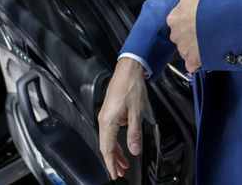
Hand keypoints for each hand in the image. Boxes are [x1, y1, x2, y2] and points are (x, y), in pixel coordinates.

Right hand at [97, 58, 148, 179]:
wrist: (129, 68)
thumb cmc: (131, 86)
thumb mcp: (137, 112)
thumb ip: (134, 133)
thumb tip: (134, 150)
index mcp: (108, 121)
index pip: (107, 149)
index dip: (111, 163)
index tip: (115, 174)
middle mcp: (104, 119)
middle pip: (106, 146)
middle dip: (114, 160)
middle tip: (121, 172)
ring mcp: (106, 114)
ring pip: (109, 139)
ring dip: (116, 151)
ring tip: (124, 162)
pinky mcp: (111, 110)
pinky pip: (111, 131)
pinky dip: (116, 141)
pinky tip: (124, 144)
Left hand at [166, 0, 206, 72]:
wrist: (219, 20)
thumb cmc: (207, 5)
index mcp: (173, 18)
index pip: (178, 21)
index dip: (189, 20)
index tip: (198, 20)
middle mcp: (175, 35)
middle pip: (181, 36)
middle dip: (191, 35)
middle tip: (205, 31)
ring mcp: (183, 49)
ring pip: (187, 50)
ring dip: (195, 48)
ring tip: (210, 42)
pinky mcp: (192, 61)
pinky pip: (192, 65)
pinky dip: (198, 62)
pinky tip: (207, 56)